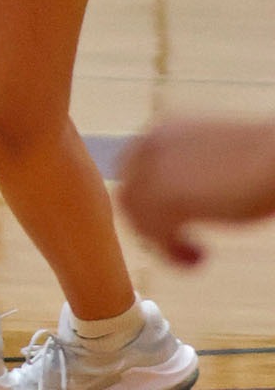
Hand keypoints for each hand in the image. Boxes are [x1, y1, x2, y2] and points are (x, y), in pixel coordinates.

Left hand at [117, 117, 274, 266]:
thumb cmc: (263, 161)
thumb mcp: (214, 158)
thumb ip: (186, 171)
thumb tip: (173, 201)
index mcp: (162, 130)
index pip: (131, 170)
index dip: (146, 200)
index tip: (169, 223)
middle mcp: (150, 145)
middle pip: (129, 194)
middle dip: (148, 222)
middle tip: (177, 244)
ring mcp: (154, 170)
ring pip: (137, 217)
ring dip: (161, 241)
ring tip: (196, 254)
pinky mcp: (167, 197)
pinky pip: (154, 235)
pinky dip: (171, 254)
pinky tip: (199, 259)